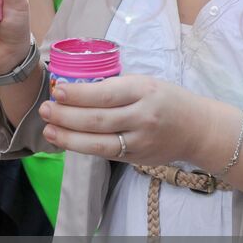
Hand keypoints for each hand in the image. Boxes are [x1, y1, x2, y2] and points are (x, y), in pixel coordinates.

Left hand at [39, 75, 202, 165]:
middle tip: (45, 110)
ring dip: (69, 138)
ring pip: (99, 143)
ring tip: (49, 130)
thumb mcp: (145, 83)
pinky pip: (105, 154)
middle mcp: (143, 117)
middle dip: (67, 116)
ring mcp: (140, 142)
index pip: (107, 94)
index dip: (79, 95)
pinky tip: (67, 141)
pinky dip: (83, 148)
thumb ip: (115, 87)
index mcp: (145, 91)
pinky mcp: (137, 159)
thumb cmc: (166, 99)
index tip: (57, 90)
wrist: (197, 129)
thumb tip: (74, 89)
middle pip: (98, 120)